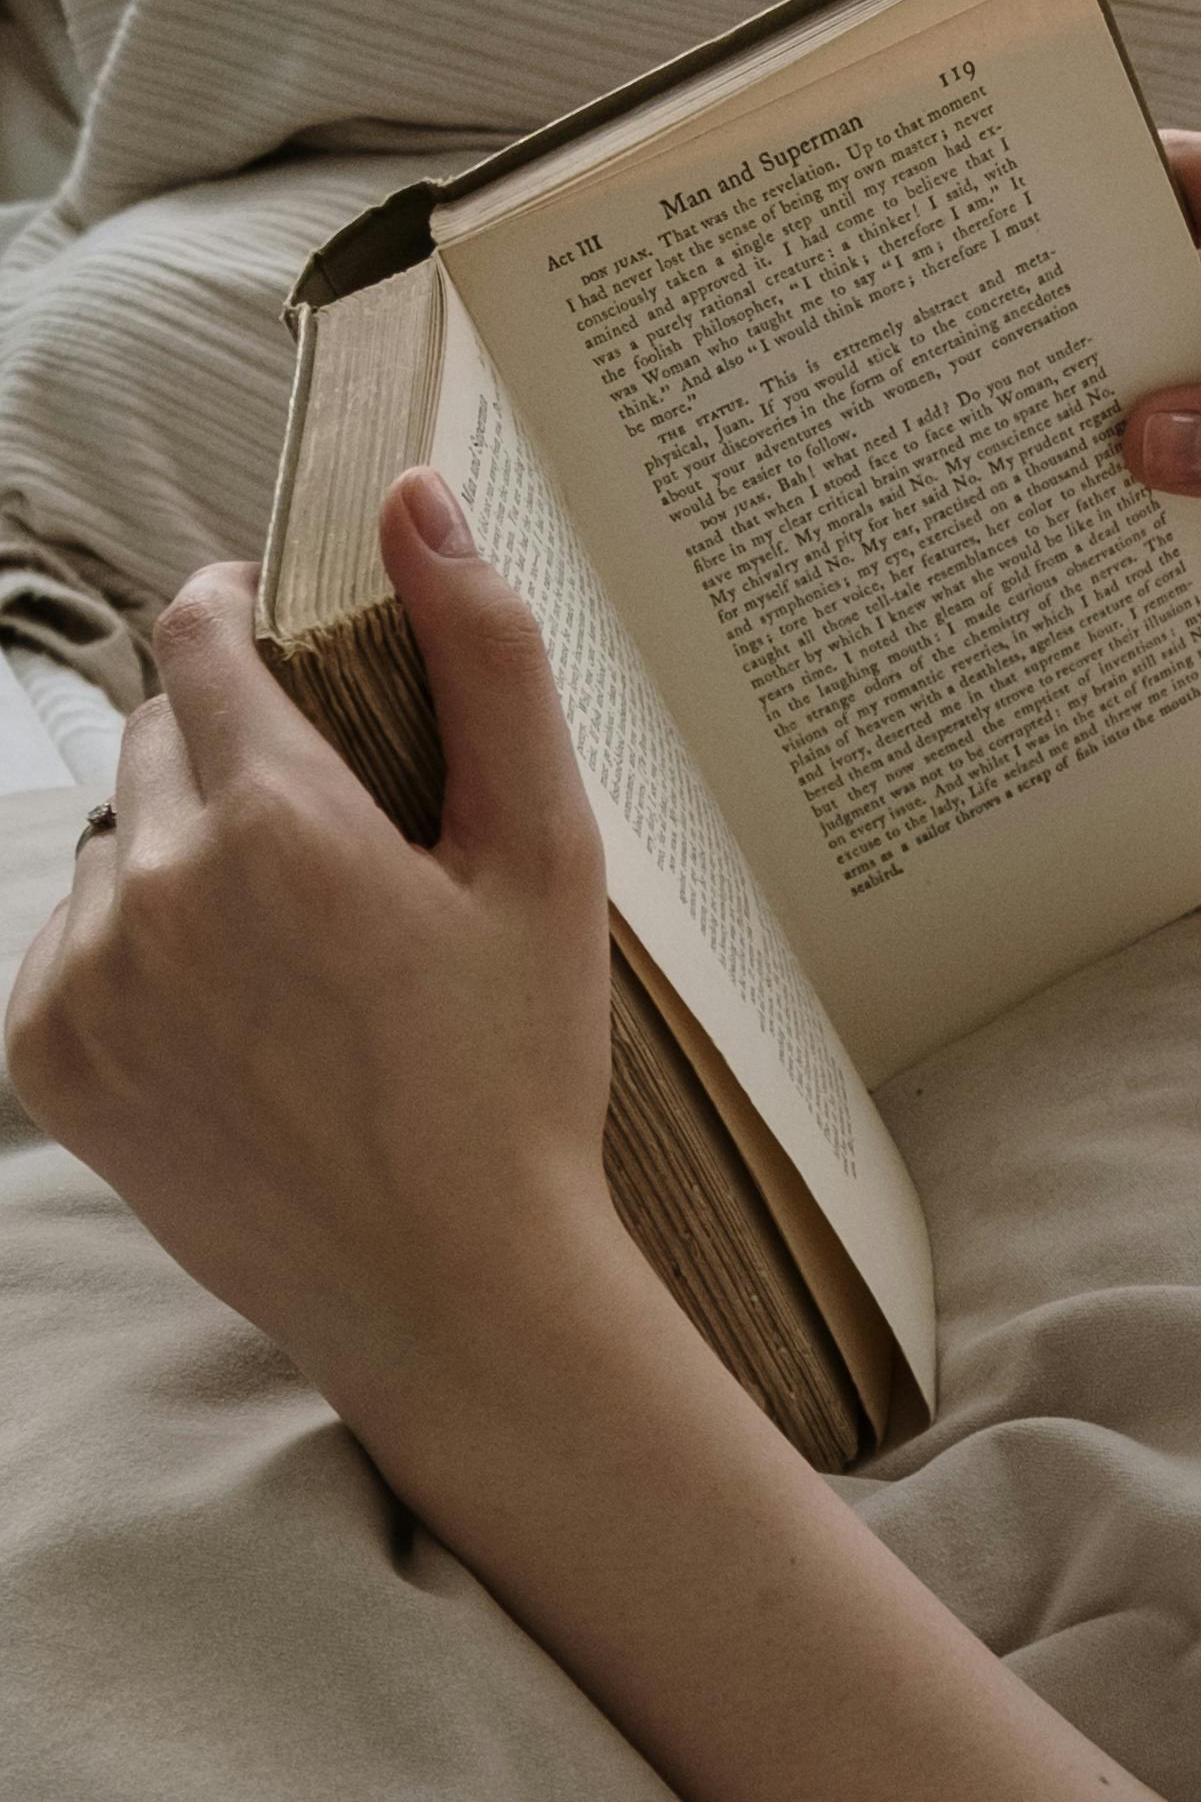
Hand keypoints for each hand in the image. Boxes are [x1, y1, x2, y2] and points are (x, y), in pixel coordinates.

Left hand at [7, 483, 622, 1446]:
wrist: (456, 1302)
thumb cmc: (520, 1087)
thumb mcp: (548, 865)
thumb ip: (488, 662)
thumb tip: (416, 498)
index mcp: (277, 821)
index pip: (197, 634)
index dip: (237, 616)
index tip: (272, 641)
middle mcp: (158, 888)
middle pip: (153, 741)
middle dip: (226, 763)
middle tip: (326, 858)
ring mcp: (92, 980)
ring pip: (112, 848)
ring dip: (179, 868)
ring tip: (285, 965)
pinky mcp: (51, 1059)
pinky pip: (71, 948)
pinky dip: (134, 963)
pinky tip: (232, 1030)